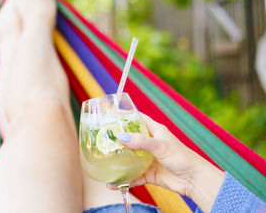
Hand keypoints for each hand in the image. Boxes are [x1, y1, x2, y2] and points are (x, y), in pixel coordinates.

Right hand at [110, 113, 224, 212]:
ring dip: (118, 160)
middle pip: (130, 138)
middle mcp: (150, 144)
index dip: (125, 115)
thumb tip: (121, 137)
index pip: (137, 118)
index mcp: (155, 131)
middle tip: (101, 138)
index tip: (110, 113)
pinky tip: (113, 184)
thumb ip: (141, 142)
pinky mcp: (149, 174)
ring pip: (129, 158)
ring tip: (103, 160)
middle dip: (117, 138)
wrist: (195, 180)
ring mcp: (149, 159)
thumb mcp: (161, 146)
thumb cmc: (183, 158)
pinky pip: (133, 176)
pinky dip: (124, 180)